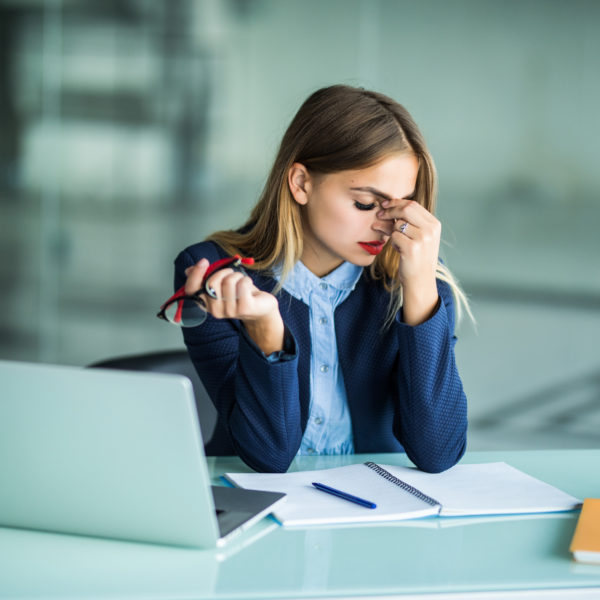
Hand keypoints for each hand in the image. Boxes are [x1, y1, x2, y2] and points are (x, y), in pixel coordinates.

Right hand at [184, 258, 284, 353]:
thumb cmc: (240, 293)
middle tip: (231, 274)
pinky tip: (248, 286)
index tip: (204, 261)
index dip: (195, 275)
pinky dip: (246, 280)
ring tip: (241, 282)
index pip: (192, 290)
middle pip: (211, 283)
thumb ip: (206, 277)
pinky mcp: (244, 308)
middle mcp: (215, 310)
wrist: (261, 307)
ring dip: (237, 276)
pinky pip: (242, 284)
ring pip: (228, 281)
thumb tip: (188, 270)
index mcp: (206, 303)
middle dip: (223, 272)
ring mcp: (230, 311)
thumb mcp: (221, 283)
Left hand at [377, 199, 440, 324]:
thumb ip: (407, 222)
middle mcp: (430, 229)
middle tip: (379, 214)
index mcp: (434, 224)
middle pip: (406, 209)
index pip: (413, 204)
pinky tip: (398, 250)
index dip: (396, 202)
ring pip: (397, 224)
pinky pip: (394, 236)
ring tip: (393, 240)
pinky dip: (392, 242)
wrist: (420, 281)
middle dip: (389, 210)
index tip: (384, 205)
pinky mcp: (412, 248)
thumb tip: (385, 208)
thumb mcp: (417, 237)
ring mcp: (422, 238)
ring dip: (390, 231)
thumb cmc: (416, 259)